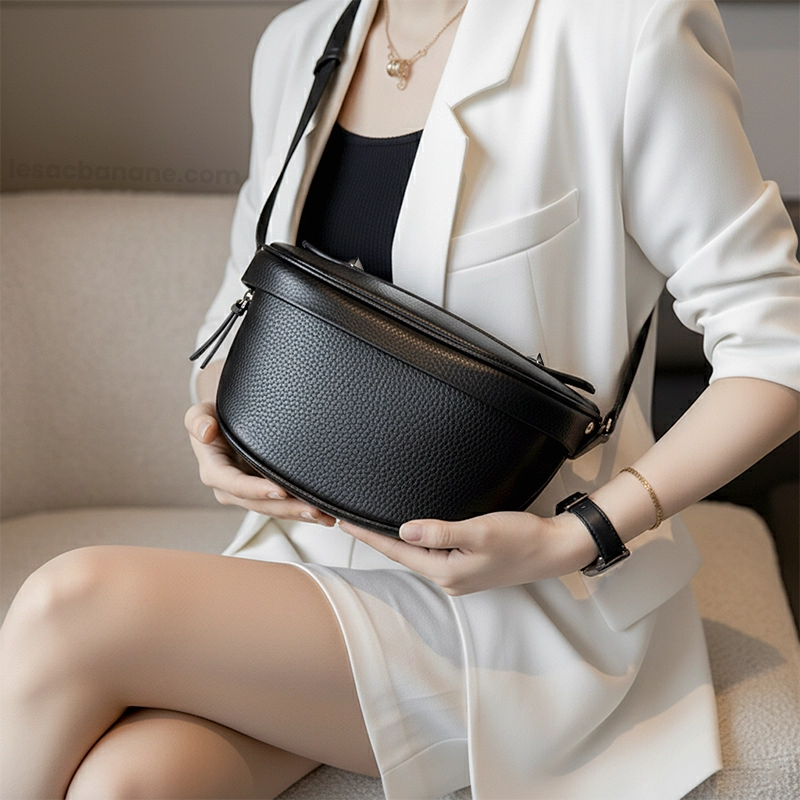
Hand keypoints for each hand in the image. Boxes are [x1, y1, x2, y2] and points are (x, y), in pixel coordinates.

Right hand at [184, 402, 335, 524]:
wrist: (222, 424)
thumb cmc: (213, 418)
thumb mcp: (200, 414)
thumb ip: (198, 420)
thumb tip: (205, 432)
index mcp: (214, 472)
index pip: (235, 485)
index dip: (257, 490)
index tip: (280, 490)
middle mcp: (230, 489)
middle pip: (260, 504)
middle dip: (287, 509)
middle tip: (314, 510)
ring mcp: (248, 495)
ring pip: (275, 510)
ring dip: (300, 514)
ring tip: (326, 516)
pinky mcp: (264, 495)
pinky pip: (283, 507)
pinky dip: (302, 511)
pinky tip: (324, 515)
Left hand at [339, 511, 597, 594]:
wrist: (553, 549)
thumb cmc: (520, 539)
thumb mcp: (479, 532)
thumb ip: (440, 532)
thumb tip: (404, 531)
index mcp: (447, 572)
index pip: (397, 552)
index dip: (370, 536)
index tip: (345, 523)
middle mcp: (448, 579)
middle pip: (403, 556)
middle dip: (376, 539)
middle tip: (350, 520)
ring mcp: (458, 575)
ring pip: (417, 555)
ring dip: (395, 541)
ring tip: (371, 524)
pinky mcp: (468, 567)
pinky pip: (432, 554)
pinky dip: (416, 542)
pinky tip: (410, 532)